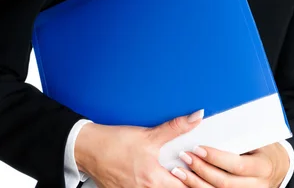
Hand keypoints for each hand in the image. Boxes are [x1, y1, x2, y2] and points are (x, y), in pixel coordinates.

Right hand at [74, 109, 204, 187]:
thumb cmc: (115, 143)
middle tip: (188, 173)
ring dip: (166, 184)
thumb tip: (196, 118)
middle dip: (183, 183)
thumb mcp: (149, 134)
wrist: (88, 148)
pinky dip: (151, 185)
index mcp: (154, 179)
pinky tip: (151, 176)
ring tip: (171, 175)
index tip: (201, 173)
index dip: (195, 180)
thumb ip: (176, 128)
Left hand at [170, 142, 289, 187]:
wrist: (277, 168)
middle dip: (201, 170)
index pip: (236, 165)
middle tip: (184, 156)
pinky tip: (187, 183)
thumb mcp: (259, 139)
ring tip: (179, 171)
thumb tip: (213, 120)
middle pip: (224, 183)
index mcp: (262, 166)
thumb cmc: (265, 148)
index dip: (215, 158)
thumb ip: (241, 135)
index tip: (198, 148)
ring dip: (196, 183)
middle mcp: (256, 185)